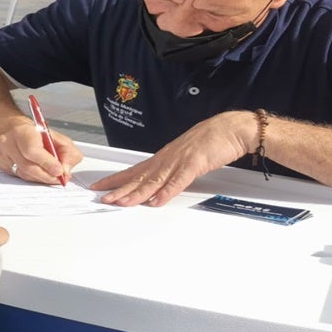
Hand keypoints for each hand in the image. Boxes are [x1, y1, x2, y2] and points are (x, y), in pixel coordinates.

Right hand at [0, 119, 82, 184]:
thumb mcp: (59, 138)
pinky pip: (20, 177)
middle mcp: (8, 142)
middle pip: (27, 166)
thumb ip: (68, 153)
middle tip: (59, 178)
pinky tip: (39, 173)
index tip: (59, 171)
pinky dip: (33, 178)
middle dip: (46, 175)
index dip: (47, 163)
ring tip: (51, 175)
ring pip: (24, 174)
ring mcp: (2, 155)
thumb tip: (65, 171)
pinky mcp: (2, 165)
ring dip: (41, 178)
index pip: (32, 150)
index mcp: (23, 131)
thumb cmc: (38, 135)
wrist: (18, 131)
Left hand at [91, 111, 253, 206]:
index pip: (135, 170)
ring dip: (137, 193)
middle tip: (102, 197)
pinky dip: (166, 191)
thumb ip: (173, 172)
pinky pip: (178, 180)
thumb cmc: (210, 141)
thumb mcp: (186, 158)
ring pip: (154, 180)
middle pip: (139, 176)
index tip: (101, 186)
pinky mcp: (195, 164)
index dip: (117, 179)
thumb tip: (160, 187)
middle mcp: (167, 158)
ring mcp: (180, 161)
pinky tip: (156, 201)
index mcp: (164, 157)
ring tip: (121, 202)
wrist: (230, 129)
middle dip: (119, 188)